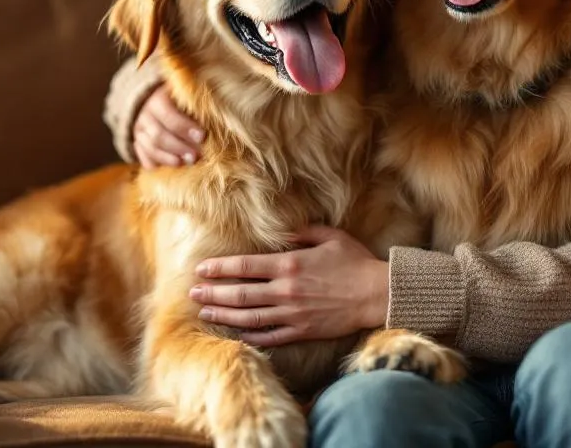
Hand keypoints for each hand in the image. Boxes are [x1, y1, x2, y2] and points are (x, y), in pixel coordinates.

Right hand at [133, 84, 203, 168]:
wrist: (163, 103)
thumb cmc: (186, 102)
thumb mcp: (191, 98)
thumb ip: (200, 106)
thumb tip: (216, 120)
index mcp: (159, 99)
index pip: (167, 113)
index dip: (184, 126)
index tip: (202, 136)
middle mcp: (145, 114)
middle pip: (158, 134)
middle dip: (178, 147)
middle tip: (196, 156)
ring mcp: (139, 131)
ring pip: (150, 148)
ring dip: (168, 158)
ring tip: (185, 163)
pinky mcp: (139, 145)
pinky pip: (144, 158)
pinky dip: (157, 164)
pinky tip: (171, 169)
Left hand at [190, 226, 388, 346]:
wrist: (377, 293)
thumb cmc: (356, 262)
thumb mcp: (330, 237)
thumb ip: (303, 233)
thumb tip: (284, 232)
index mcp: (290, 264)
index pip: (245, 265)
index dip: (220, 268)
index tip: (202, 269)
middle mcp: (286, 290)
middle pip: (240, 293)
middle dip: (213, 292)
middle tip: (193, 292)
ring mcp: (293, 313)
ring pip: (249, 316)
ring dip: (224, 314)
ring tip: (205, 311)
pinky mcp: (302, 331)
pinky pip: (270, 336)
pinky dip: (250, 335)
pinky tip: (236, 332)